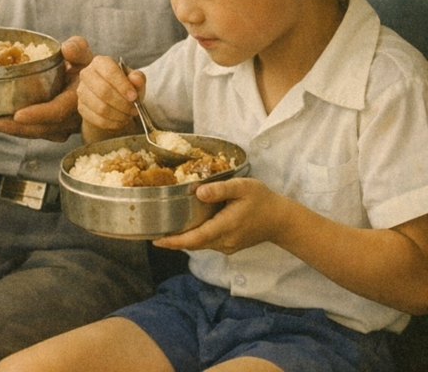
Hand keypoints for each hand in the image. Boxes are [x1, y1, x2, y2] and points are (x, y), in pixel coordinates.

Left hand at [0, 36, 93, 141]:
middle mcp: (73, 119)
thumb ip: (78, 49)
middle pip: (44, 128)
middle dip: (17, 128)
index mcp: (78, 100)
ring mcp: (65, 127)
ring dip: (14, 131)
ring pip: (39, 134)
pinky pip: (37, 133)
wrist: (94, 84)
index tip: (18, 115)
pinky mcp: (56, 130)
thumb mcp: (85, 55)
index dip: (38, 115)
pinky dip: (19, 130)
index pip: (58, 111)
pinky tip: (0, 122)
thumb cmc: (86, 67)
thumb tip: (67, 48)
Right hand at [76, 54, 142, 133]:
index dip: (123, 86)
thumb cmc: (124, 85)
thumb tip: (136, 80)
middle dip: (122, 103)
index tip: (134, 96)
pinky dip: (112, 123)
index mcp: (100, 62)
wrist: (111, 99)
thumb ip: (137, 77)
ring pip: (100, 107)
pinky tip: (120, 121)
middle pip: (103, 90)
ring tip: (128, 115)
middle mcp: (87, 74)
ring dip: (118, 114)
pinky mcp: (81, 108)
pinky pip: (97, 119)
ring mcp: (82, 92)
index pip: (110, 72)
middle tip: (134, 109)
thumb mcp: (134, 79)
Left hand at [152, 177, 285, 253]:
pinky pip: (207, 242)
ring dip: (183, 239)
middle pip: (194, 243)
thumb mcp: (242, 187)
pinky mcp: (229, 245)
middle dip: (173, 240)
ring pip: (200, 244)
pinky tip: (186, 227)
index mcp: (225, 227)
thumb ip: (220, 189)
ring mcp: (227, 245)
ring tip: (164, 230)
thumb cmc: (262, 200)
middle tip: (152, 233)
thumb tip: (199, 192)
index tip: (157, 240)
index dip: (174, 241)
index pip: (195, 238)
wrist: (281, 219)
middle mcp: (224, 241)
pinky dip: (194, 237)